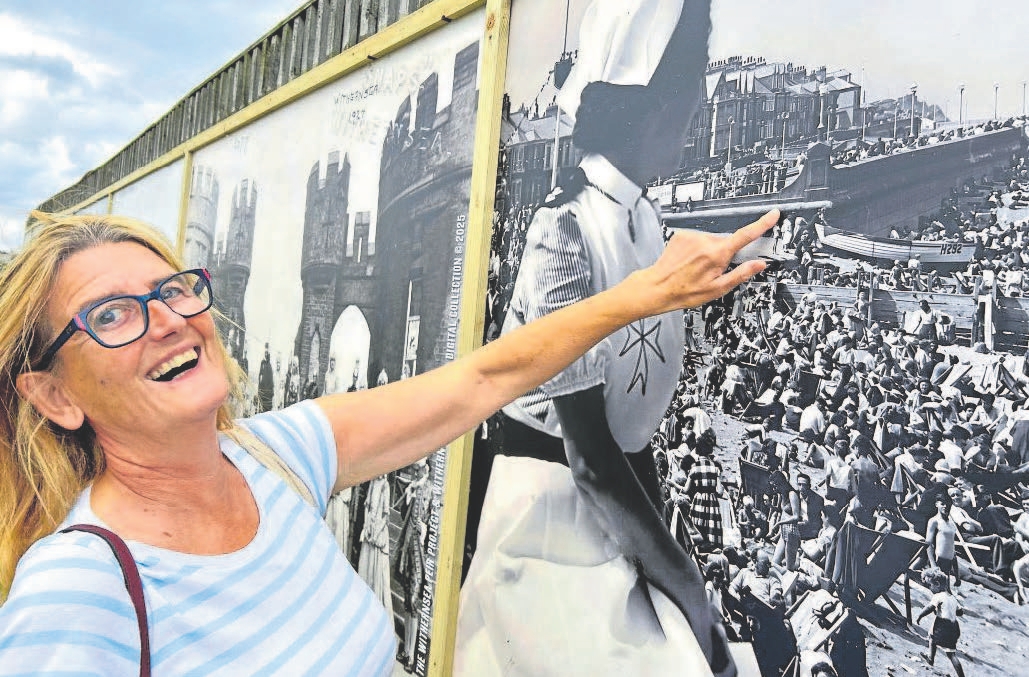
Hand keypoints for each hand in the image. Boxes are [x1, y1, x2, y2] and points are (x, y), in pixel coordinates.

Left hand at [637, 210, 777, 314]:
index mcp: (717, 254)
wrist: (658, 287)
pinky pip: (697, 239)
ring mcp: (692, 236)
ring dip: (709, 252)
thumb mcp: (718, 288)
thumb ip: (741, 274)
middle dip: (724, 254)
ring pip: (711, 241)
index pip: (746, 235)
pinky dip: (697, 248)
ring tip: (697, 267)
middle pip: (726, 242)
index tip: (773, 215)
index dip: (762, 224)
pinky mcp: (681, 234)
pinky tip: (689, 261)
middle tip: (712, 270)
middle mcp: (704, 241)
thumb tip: (759, 264)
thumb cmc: (685, 291)